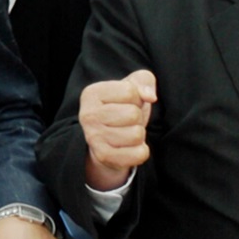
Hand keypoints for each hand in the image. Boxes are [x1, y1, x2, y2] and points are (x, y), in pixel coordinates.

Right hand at [79, 69, 157, 189]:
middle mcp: (88, 115)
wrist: (108, 139)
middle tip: (127, 121)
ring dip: (139, 134)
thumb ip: (144, 81)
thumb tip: (150, 97)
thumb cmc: (122, 107)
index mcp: (91, 93)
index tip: (125, 103)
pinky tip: (129, 147)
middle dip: (137, 117)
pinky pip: (139, 154)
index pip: (129, 91)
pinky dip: (141, 151)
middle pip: (133, 114)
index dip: (136, 98)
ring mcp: (94, 137)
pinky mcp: (104, 156)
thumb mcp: (132, 86)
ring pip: (137, 134)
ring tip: (127, 132)